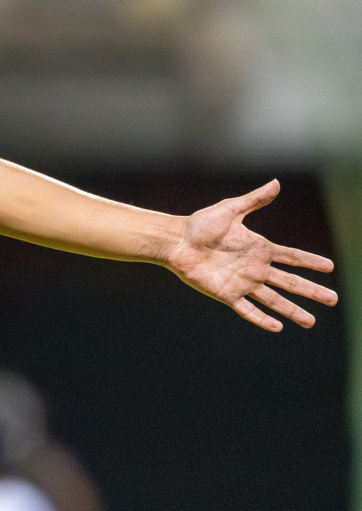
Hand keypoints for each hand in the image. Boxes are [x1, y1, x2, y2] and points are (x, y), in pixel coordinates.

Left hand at [165, 180, 336, 331]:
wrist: (176, 241)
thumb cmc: (200, 224)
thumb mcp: (230, 209)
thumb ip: (254, 200)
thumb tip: (275, 183)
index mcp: (258, 248)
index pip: (291, 257)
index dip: (310, 261)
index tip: (329, 267)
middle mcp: (254, 268)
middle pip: (290, 282)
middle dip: (311, 291)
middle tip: (333, 299)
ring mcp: (242, 282)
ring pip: (273, 300)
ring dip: (292, 311)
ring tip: (311, 322)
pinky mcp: (227, 294)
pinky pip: (248, 310)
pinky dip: (261, 319)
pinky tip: (277, 327)